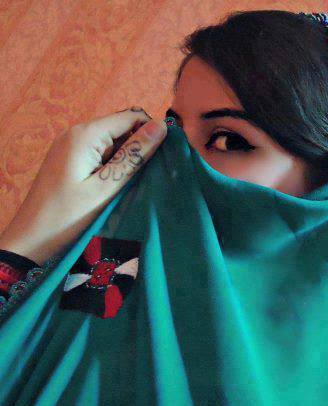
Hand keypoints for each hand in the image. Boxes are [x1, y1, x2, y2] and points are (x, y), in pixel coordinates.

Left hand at [0, 106, 166, 264]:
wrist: (32, 238)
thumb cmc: (69, 216)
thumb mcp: (106, 187)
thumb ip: (133, 156)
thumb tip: (161, 126)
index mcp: (86, 134)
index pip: (130, 117)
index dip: (152, 131)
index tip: (167, 155)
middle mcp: (77, 132)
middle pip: (121, 126)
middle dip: (140, 145)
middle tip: (151, 173)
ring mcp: (71, 144)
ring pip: (112, 140)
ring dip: (128, 156)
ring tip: (135, 181)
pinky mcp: (70, 158)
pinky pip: (100, 151)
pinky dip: (114, 163)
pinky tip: (118, 183)